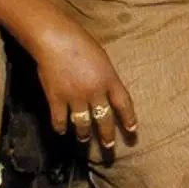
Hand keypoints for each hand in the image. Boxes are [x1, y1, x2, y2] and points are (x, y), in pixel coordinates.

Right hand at [34, 23, 136, 148]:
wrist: (56, 40)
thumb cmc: (81, 44)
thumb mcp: (103, 60)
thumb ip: (106, 78)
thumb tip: (107, 94)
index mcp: (110, 79)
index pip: (124, 104)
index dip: (129, 119)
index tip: (132, 131)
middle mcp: (95, 92)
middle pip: (104, 120)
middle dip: (107, 136)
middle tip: (109, 147)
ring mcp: (75, 97)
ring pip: (83, 124)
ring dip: (84, 134)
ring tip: (85, 139)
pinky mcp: (56, 99)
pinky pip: (59, 120)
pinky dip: (61, 128)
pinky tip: (62, 131)